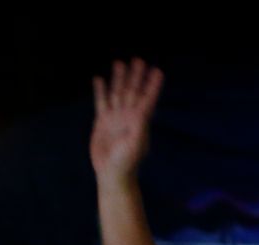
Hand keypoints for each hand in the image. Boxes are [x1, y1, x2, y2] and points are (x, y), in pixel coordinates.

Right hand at [91, 58, 163, 183]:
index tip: (158, 71)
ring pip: (117, 93)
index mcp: (140, 121)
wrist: (112, 172)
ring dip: (119, 79)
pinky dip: (100, 91)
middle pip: (133, 91)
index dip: (152, 85)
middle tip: (139, 60)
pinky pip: (101, 102)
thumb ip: (139, 129)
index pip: (148, 99)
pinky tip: (100, 79)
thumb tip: (142, 112)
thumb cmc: (127, 162)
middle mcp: (128, 116)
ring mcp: (115, 117)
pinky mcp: (102, 121)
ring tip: (120, 63)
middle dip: (136, 76)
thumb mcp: (135, 145)